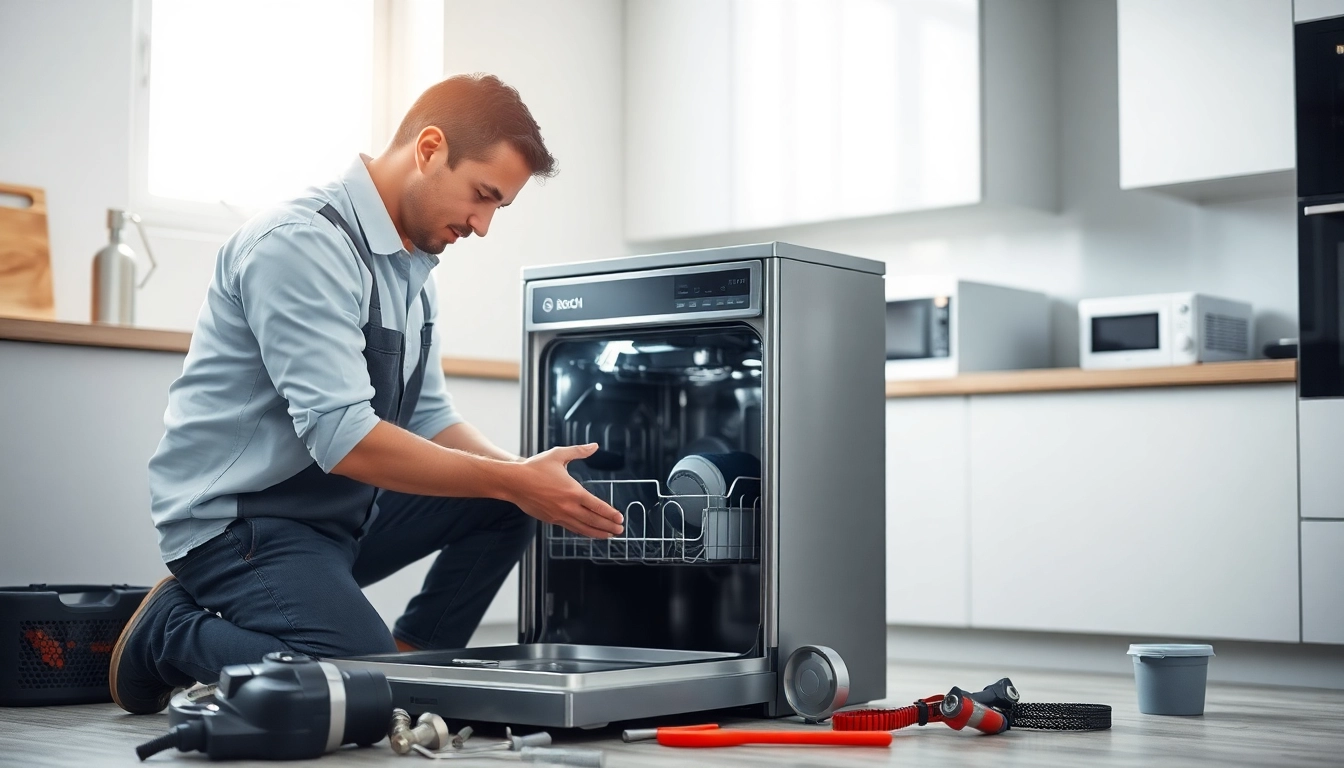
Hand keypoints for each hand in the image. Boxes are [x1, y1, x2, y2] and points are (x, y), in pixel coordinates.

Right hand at [508, 443, 623, 538]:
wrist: (513, 482)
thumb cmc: (534, 468)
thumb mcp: (558, 455)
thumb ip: (578, 451)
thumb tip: (594, 446)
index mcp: (573, 491)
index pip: (597, 506)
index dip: (610, 513)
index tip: (620, 517)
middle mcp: (568, 506)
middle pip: (593, 520)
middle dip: (608, 526)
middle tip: (620, 530)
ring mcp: (559, 515)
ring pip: (582, 528)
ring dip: (597, 532)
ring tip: (608, 535)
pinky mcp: (551, 519)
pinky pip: (571, 528)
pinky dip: (582, 531)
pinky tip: (588, 532)